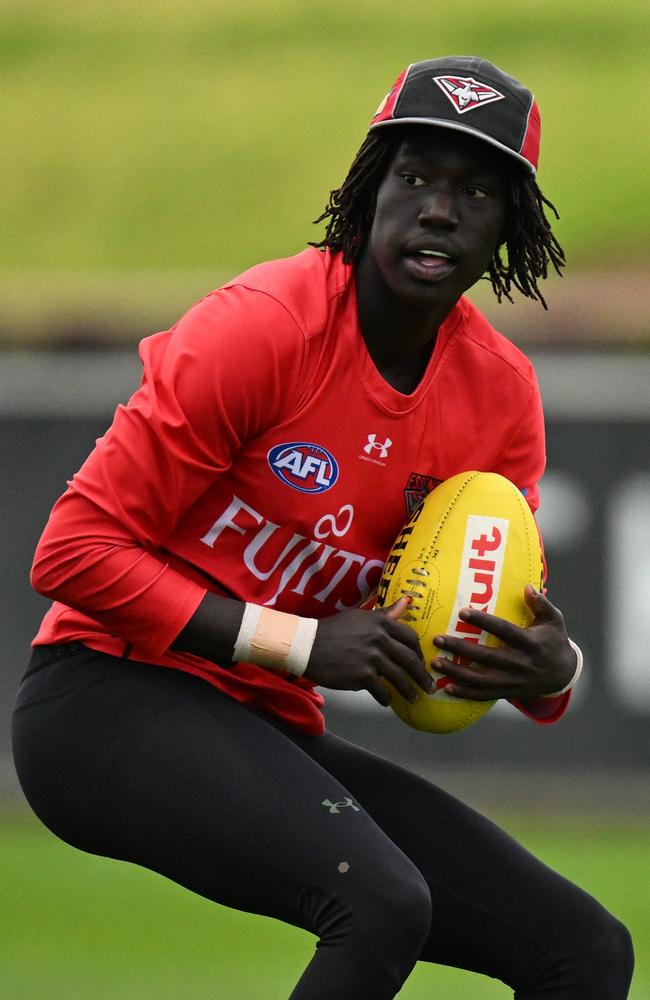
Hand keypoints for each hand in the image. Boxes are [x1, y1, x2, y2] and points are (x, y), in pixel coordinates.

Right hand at [306, 598, 433, 706]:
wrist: (308, 645)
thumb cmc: (333, 630)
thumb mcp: (360, 616)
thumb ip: (385, 614)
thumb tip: (406, 602)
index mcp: (381, 623)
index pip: (410, 638)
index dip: (419, 652)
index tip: (422, 661)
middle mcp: (379, 639)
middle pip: (409, 659)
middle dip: (422, 675)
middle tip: (429, 686)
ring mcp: (371, 658)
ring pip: (398, 678)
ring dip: (408, 690)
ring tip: (413, 698)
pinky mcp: (362, 676)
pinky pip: (381, 690)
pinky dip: (386, 698)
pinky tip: (386, 701)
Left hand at [431, 585, 576, 701]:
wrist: (564, 675)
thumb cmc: (554, 641)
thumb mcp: (554, 620)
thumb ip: (541, 603)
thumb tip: (527, 586)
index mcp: (530, 642)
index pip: (503, 630)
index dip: (483, 622)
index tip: (462, 612)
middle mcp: (520, 663)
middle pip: (486, 656)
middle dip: (460, 648)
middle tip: (437, 639)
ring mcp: (513, 681)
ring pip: (481, 679)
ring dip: (456, 672)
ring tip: (435, 662)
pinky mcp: (509, 692)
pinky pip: (484, 695)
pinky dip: (466, 693)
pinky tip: (447, 687)